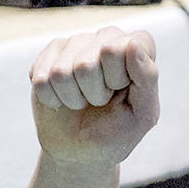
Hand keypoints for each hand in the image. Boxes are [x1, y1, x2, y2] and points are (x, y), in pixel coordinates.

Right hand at [29, 27, 158, 168]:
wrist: (82, 151)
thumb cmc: (117, 132)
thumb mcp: (143, 114)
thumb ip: (147, 78)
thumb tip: (132, 44)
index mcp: (138, 46)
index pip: (121, 47)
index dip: (117, 79)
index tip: (121, 92)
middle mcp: (108, 37)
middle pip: (86, 64)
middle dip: (92, 94)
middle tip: (100, 101)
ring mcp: (77, 42)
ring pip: (61, 72)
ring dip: (72, 99)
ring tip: (82, 102)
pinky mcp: (51, 53)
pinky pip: (41, 79)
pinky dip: (52, 100)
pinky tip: (63, 100)